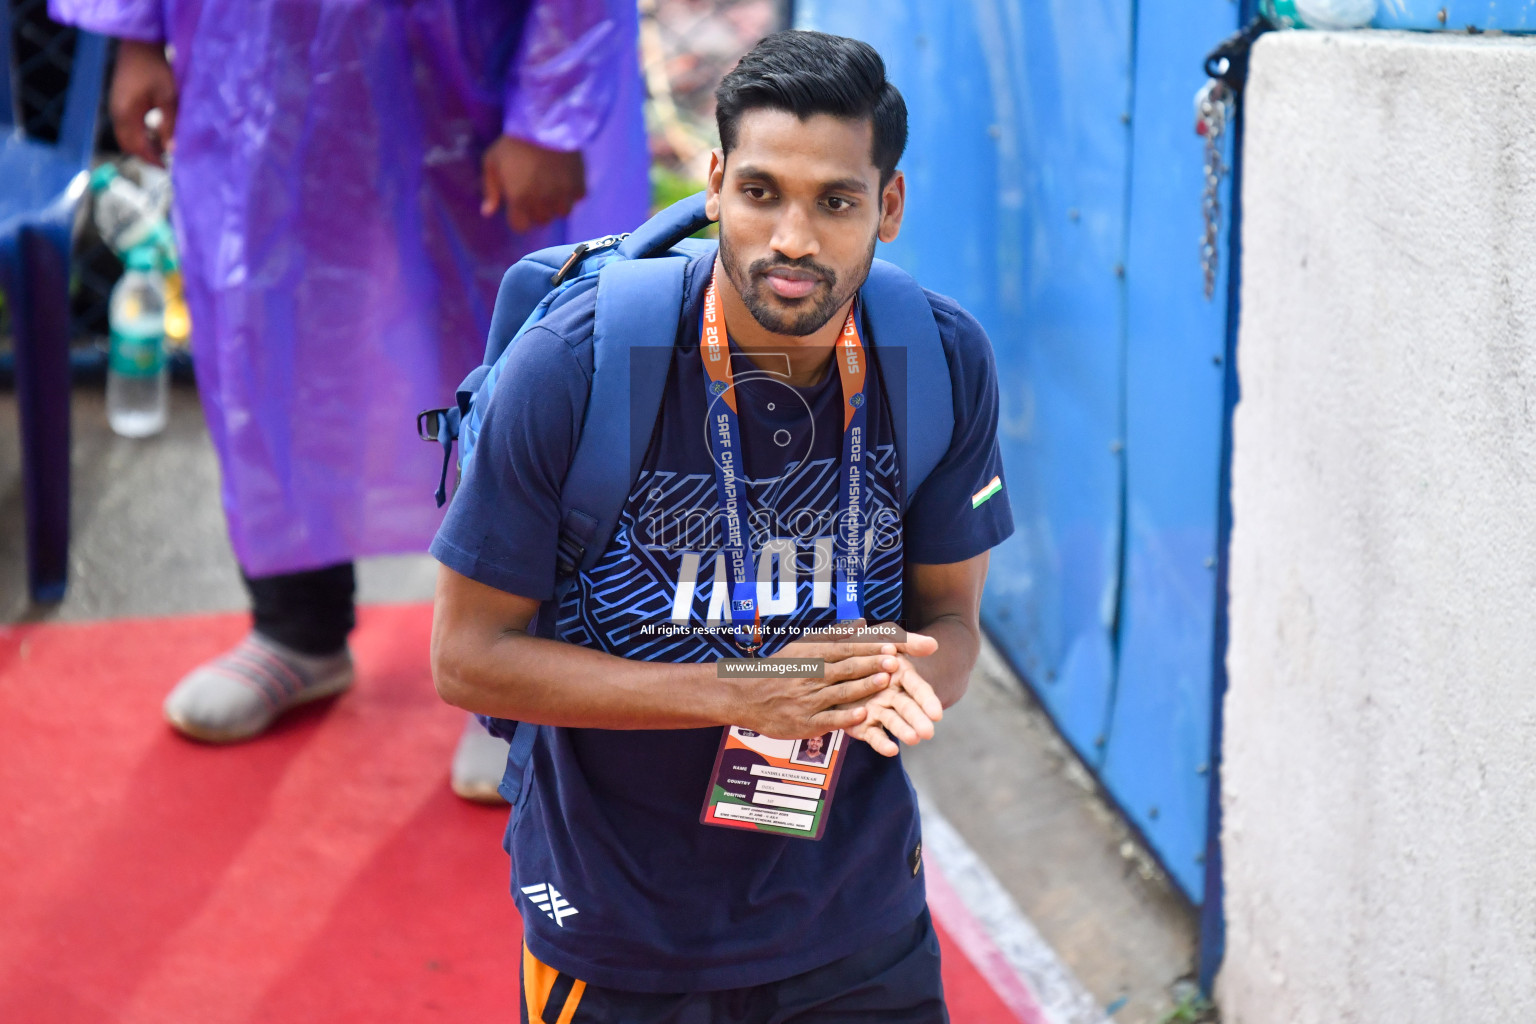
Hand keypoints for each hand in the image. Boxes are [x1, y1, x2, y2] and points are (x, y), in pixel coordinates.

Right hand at [110, 40, 177, 165]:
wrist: (139, 44)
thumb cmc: (155, 68)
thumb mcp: (168, 97)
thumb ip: (170, 124)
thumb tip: (172, 150)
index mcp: (126, 113)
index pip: (137, 147)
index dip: (152, 160)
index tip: (168, 168)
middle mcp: (116, 112)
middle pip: (128, 144)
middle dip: (146, 155)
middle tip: (166, 161)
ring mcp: (115, 106)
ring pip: (127, 136)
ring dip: (144, 144)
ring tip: (164, 145)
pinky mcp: (119, 101)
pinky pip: (127, 125)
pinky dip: (140, 133)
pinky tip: (156, 130)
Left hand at [481, 135, 585, 232]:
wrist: (545, 122)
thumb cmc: (514, 142)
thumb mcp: (492, 162)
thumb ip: (490, 190)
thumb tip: (487, 213)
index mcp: (519, 200)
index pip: (520, 226)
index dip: (519, 218)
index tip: (519, 206)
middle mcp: (542, 203)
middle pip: (542, 220)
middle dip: (537, 210)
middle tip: (536, 193)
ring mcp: (563, 196)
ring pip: (561, 213)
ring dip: (556, 204)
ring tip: (553, 189)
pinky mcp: (579, 185)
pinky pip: (577, 198)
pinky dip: (572, 192)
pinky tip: (566, 179)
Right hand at [723, 633, 907, 740]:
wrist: (745, 696)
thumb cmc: (778, 670)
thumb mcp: (802, 647)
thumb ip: (834, 636)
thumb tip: (862, 623)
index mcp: (811, 656)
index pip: (845, 650)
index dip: (868, 648)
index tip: (890, 646)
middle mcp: (811, 676)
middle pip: (846, 669)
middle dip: (871, 664)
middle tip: (894, 661)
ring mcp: (808, 700)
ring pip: (840, 692)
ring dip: (863, 687)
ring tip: (884, 681)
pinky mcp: (805, 723)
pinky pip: (828, 719)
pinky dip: (846, 717)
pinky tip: (862, 714)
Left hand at [838, 624, 941, 756]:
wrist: (843, 664)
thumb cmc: (870, 650)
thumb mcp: (888, 638)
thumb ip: (909, 642)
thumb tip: (933, 644)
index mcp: (902, 676)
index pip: (918, 689)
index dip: (927, 701)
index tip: (936, 713)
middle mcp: (893, 696)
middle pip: (908, 708)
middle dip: (918, 719)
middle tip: (928, 732)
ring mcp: (879, 710)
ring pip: (893, 722)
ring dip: (903, 731)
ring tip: (913, 740)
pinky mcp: (863, 724)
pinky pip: (873, 734)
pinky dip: (882, 743)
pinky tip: (891, 751)